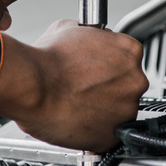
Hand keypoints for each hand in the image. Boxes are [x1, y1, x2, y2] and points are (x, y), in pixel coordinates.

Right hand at [0, 20, 148, 151]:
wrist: (31, 87)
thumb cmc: (46, 60)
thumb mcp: (70, 29)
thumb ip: (91, 35)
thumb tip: (87, 37)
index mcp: (130, 51)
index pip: (128, 58)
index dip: (109, 64)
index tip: (98, 70)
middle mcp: (135, 80)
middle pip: (127, 85)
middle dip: (108, 88)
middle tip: (84, 88)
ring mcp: (126, 110)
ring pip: (119, 111)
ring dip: (103, 110)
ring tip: (77, 104)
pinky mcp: (112, 137)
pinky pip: (107, 134)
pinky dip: (94, 131)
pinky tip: (77, 120)